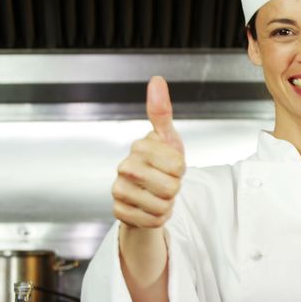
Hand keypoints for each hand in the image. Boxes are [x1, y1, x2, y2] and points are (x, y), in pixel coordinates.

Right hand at [112, 76, 185, 228]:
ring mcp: (119, 190)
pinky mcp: (119, 212)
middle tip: (164, 181)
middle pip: (171, 187)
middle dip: (174, 188)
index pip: (178, 164)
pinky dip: (157, 218)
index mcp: (138, 147)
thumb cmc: (159, 161)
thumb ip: (161, 111)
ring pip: (162, 206)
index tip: (170, 164)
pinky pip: (153, 221)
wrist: (146, 191)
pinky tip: (148, 207)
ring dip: (166, 204)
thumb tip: (156, 80)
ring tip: (156, 194)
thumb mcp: (167, 137)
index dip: (181, 168)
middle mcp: (124, 167)